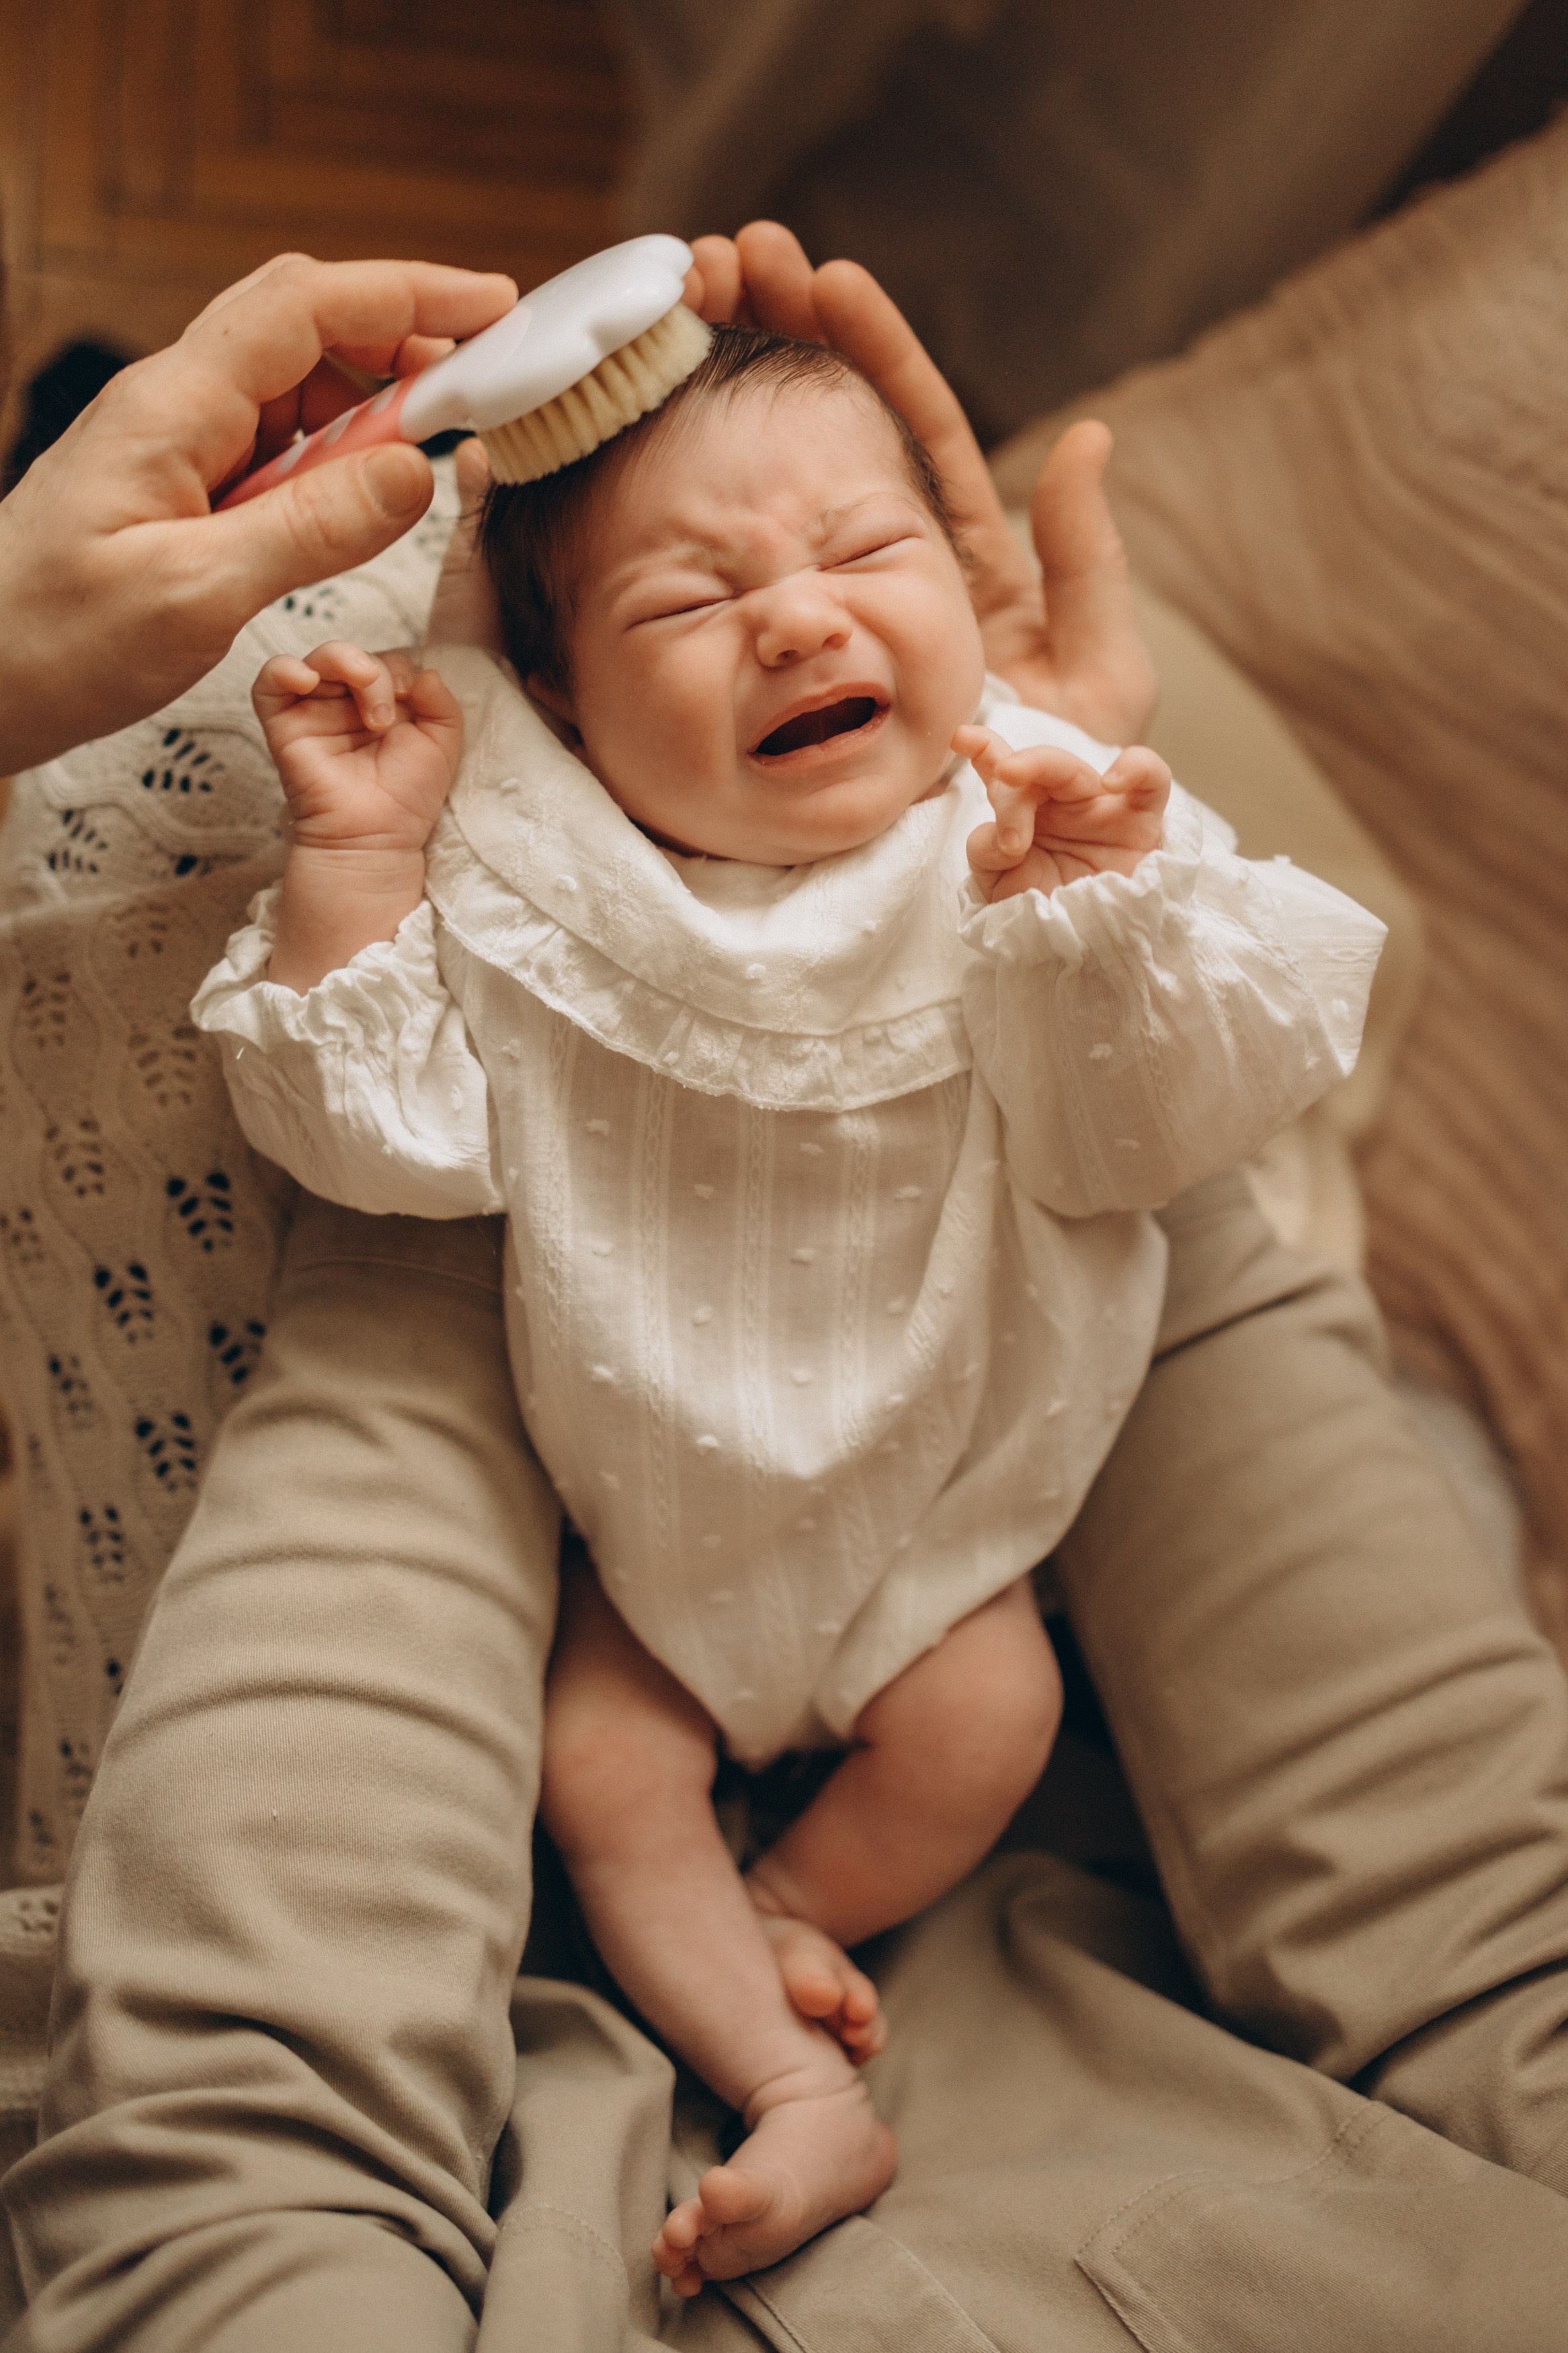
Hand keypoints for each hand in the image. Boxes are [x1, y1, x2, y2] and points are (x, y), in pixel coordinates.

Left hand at [0, 253, 516, 773]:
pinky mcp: (181, 488)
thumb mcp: (193, 595)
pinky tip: (359, 503)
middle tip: (482, 380)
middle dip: (402, 337)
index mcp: (173, 408)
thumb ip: (311, 531)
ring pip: (296, 390)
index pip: (306, 307)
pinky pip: (275, 449)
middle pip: (306, 328)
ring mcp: (177, 444)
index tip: (492, 306)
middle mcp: (175, 407)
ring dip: (370, 411)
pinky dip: (334, 461)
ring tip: (429, 457)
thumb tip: (415, 471)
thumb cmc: (53, 641)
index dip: (407, 293)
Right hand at [255, 640, 462, 857]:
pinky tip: (306, 678)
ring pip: (315, 660)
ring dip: (341, 663)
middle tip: (384, 714)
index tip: (410, 695)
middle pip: (350, 657)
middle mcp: (344, 704)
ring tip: (365, 699)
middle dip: (374, 671)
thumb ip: (442, 704)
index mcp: (379, 704)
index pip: (383, 662)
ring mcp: (312, 712)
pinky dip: (284, 670)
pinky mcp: (284, 727)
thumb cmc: (407, 798)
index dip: (398, 669)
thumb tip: (426, 672)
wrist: (377, 838)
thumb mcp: (441, 745)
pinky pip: (269, 683)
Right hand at [686, 223, 1155, 743]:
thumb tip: (1086, 437)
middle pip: (836, 435)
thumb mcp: (1099, 670)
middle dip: (786, 344)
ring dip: (741, 398)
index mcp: (965, 562)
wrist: (1025, 882)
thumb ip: (1087, 562)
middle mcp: (892, 576)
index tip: (824, 278)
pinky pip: (754, 586)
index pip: (917, 430)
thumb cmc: (1074, 787)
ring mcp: (842, 619)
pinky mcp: (802, 672)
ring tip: (693, 313)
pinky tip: (665, 439)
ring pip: (785, 491)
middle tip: (731, 263)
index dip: (873, 352)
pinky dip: (711, 516)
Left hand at [955, 724, 1169, 902]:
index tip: (960, 739)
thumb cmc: (1045, 914)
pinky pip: (1151, 780)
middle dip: (1010, 768)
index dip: (985, 748)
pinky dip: (1135, 768)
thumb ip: (987, 853)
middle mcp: (1062, 805)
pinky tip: (1111, 782)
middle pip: (1035, 767)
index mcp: (1027, 815)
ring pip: (1073, 769)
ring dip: (1041, 768)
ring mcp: (1102, 810)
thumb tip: (997, 835)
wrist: (1087, 955)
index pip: (1005, 772)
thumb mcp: (1001, 887)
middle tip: (999, 779)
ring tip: (1015, 795)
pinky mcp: (1143, 822)